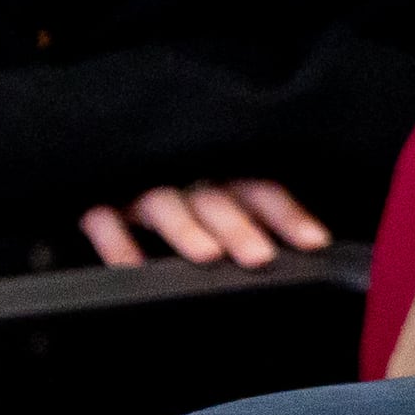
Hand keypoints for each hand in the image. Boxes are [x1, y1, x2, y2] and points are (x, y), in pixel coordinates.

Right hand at [80, 181, 330, 269]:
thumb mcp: (216, 189)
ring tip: (206, 255)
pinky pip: (103, 217)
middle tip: (260, 258)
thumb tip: (306, 249)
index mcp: (220, 172)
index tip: (316, 243)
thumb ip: (250, 215)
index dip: (288, 214)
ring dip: (186, 229)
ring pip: (164, 203)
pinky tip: (130, 268)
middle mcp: (185, 176)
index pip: (260, 190)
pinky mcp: (98, 198)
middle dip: (239, 228)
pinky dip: (116, 242)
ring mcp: (140, 184)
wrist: (105, 146)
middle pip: (216, 199)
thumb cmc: (174, 180)